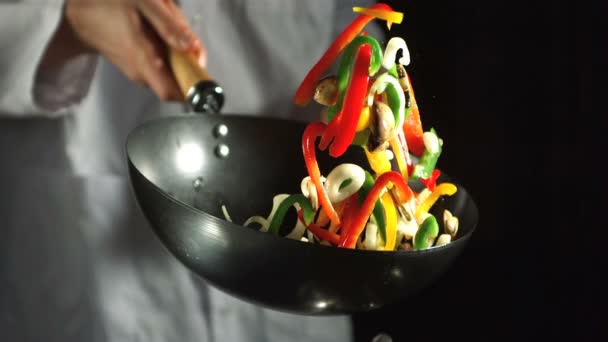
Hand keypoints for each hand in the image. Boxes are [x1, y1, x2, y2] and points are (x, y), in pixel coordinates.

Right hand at [62, 0, 205, 100]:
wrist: (77, 8)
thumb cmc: (107, 2)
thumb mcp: (144, 2)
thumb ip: (170, 26)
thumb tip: (193, 47)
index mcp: (144, 61)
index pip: (173, 94)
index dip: (192, 88)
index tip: (203, 75)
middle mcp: (139, 72)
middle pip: (176, 79)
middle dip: (186, 60)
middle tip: (181, 35)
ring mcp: (136, 70)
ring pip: (168, 70)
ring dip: (175, 53)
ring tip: (163, 27)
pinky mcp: (134, 64)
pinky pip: (159, 63)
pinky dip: (165, 50)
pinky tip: (154, 30)